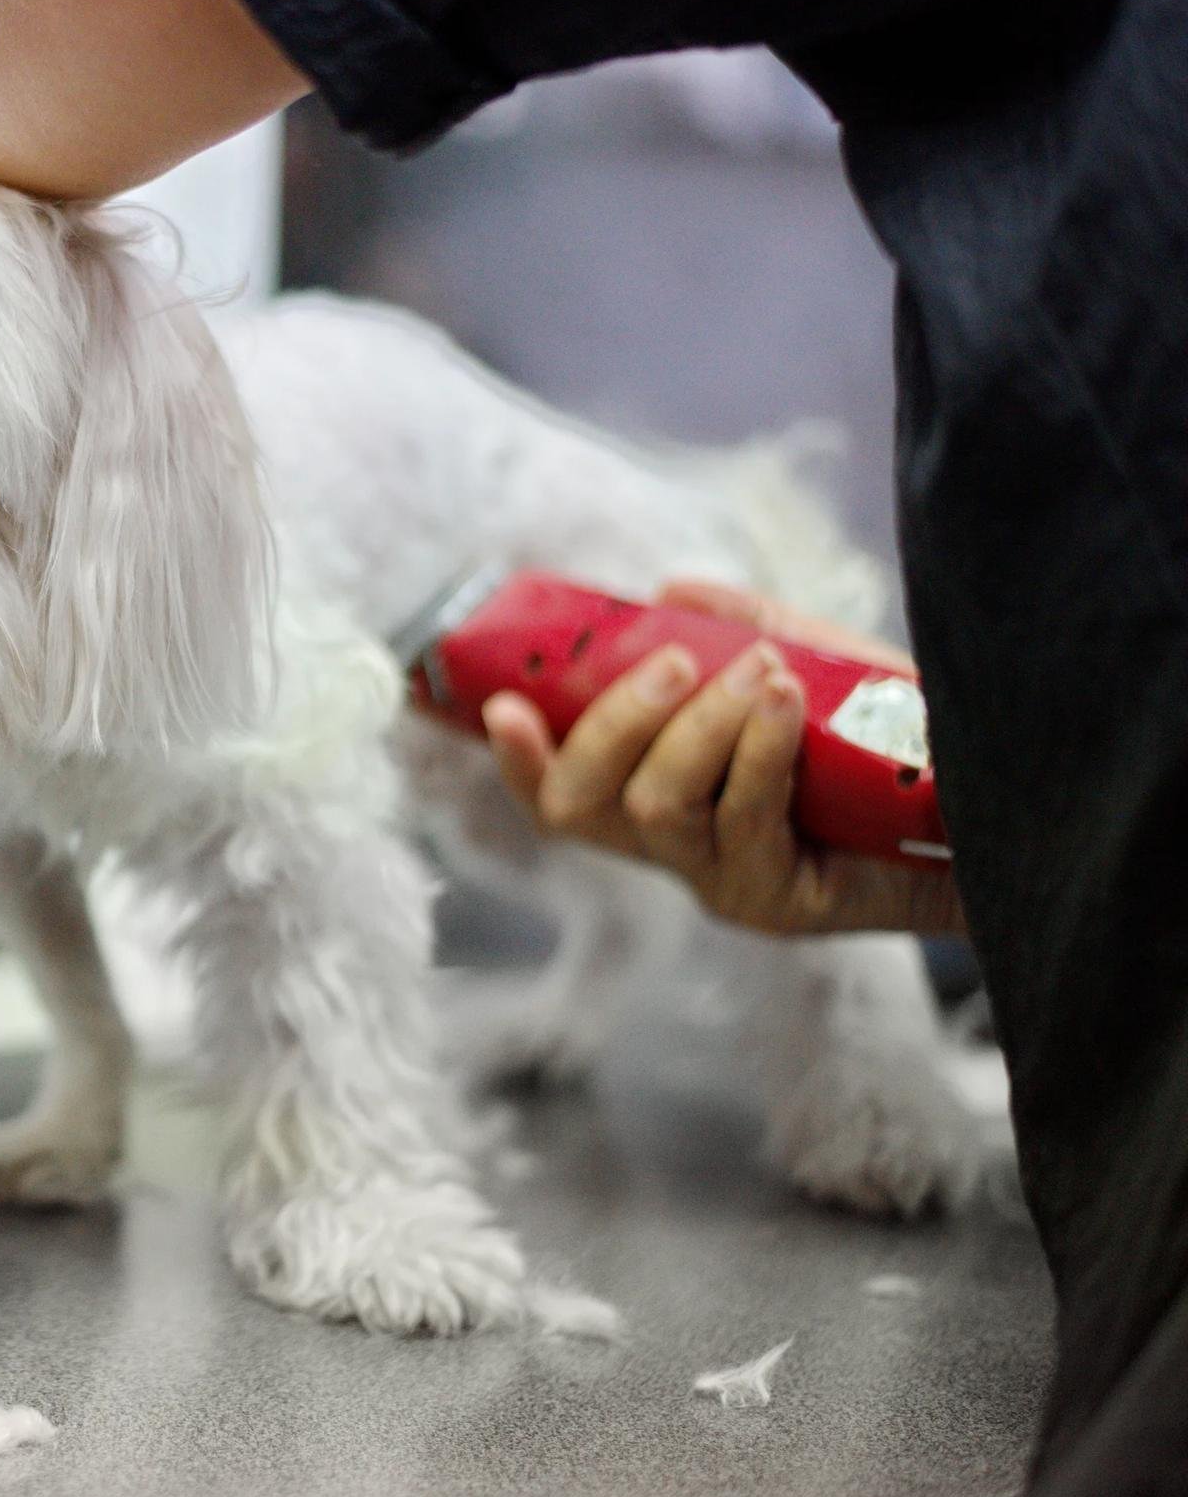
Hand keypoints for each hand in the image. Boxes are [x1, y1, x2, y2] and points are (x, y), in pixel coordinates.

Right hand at [481, 581, 966, 937]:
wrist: (995, 810)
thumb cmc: (895, 741)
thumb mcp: (813, 665)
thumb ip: (744, 629)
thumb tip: (670, 593)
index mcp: (661, 800)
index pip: (562, 794)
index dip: (520, 757)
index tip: (501, 706)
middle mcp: (676, 851)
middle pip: (584, 807)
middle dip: (611, 723)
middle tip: (668, 663)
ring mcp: (723, 883)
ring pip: (658, 808)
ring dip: (698, 728)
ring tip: (759, 671)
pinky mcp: (778, 904)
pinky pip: (743, 820)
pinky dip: (756, 751)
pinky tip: (785, 701)